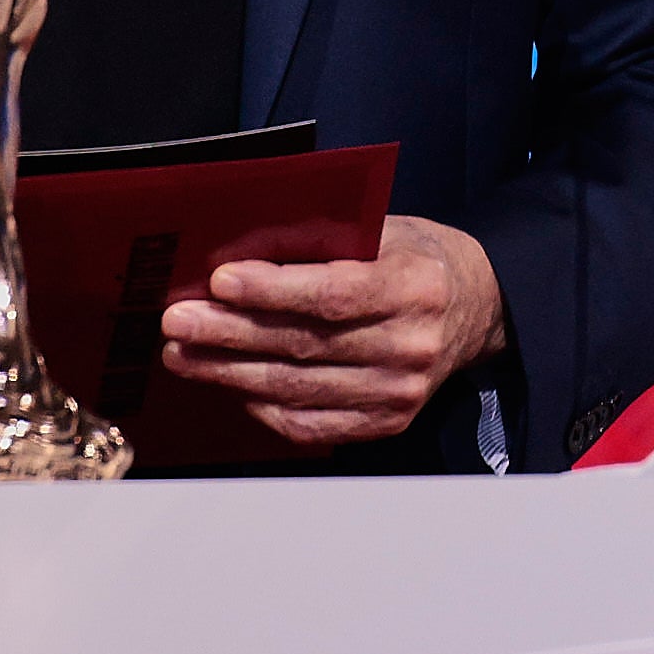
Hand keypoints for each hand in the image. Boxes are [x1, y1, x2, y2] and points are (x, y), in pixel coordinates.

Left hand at [157, 214, 506, 448]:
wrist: (475, 307)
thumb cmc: (413, 258)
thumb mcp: (382, 229)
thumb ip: (323, 239)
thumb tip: (240, 249)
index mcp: (413, 286)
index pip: (333, 294)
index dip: (273, 291)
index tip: (219, 282)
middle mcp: (410, 345)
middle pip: (305, 346)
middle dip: (231, 335)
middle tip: (178, 322)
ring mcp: (399, 392)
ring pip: (298, 388)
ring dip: (231, 373)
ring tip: (184, 355)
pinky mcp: (386, 422)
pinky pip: (310, 424)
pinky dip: (263, 406)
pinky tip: (229, 385)